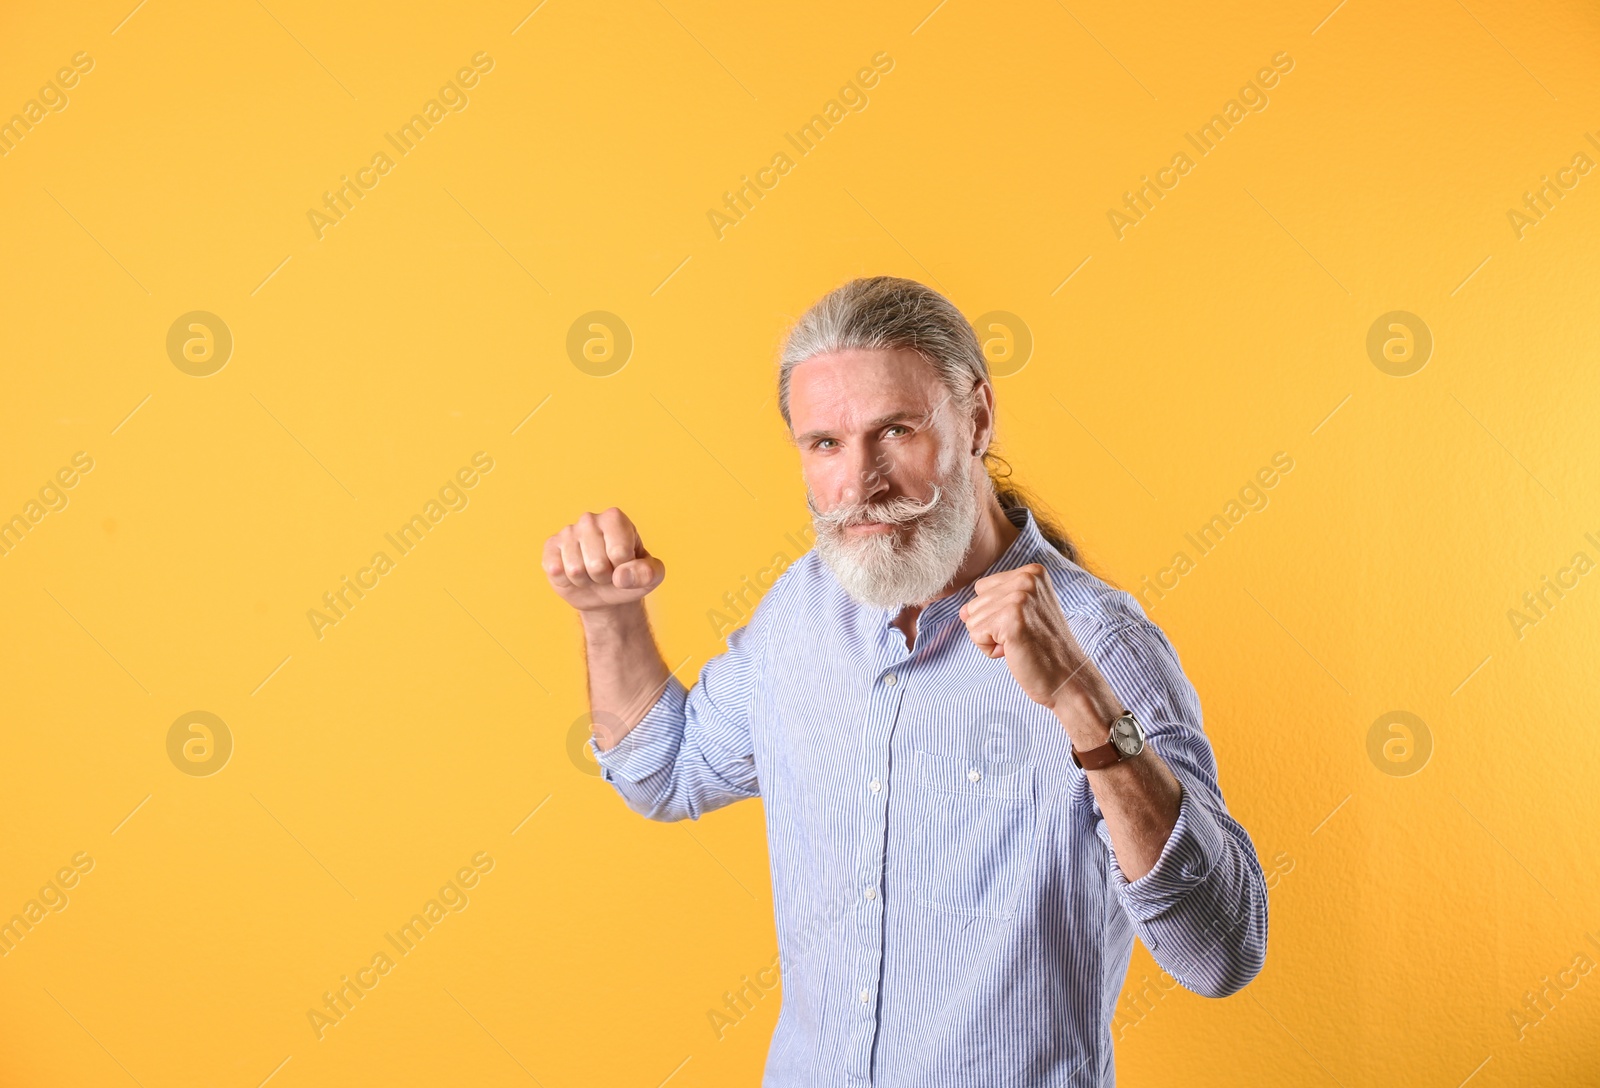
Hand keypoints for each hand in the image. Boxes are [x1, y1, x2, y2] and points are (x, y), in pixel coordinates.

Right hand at [543, 508, 665, 611]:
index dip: (624, 570)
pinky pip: (556, 571)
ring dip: (586, 581)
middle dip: (604, 577)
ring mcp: (567, 532)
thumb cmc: (629, 576)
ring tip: (591, 574)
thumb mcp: (650, 576)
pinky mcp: (550, 547)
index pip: (620, 553)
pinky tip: (574, 574)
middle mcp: (589, 519)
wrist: (605, 590)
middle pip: (597, 564)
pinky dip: (567, 581)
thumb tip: (621, 576)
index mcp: (615, 518)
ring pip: (576, 570)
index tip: (624, 565)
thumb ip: (647, 574)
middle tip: (606, 572)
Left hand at [958, 563, 1119, 721]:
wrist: (1066, 678)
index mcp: (1032, 572)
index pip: (982, 588)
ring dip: (991, 639)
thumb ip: (992, 604)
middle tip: (1022, 637)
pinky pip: (975, 634)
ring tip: (1019, 644)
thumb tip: (962, 610)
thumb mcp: (1021, 614)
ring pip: (971, 619)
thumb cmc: (1043, 648)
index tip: (1023, 624)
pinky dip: (990, 649)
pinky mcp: (1011, 619)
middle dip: (991, 627)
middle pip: (974, 603)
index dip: (996, 612)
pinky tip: (1014, 651)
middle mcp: (1026, 579)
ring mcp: (1019, 598)